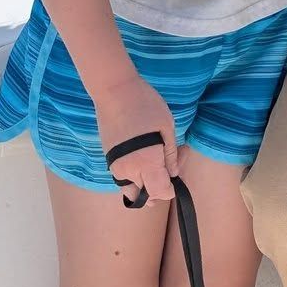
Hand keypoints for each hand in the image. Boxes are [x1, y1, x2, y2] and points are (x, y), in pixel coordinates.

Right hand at [94, 71, 177, 204]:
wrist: (115, 92)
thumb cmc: (145, 105)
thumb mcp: (166, 127)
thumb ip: (170, 155)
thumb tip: (172, 174)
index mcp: (146, 163)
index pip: (160, 192)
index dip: (172, 188)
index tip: (177, 169)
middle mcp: (128, 171)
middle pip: (147, 195)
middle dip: (161, 183)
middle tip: (173, 157)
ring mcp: (115, 167)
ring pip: (134, 189)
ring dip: (147, 182)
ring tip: (159, 156)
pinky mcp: (109, 160)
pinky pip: (124, 178)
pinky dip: (137, 175)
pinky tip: (147, 153)